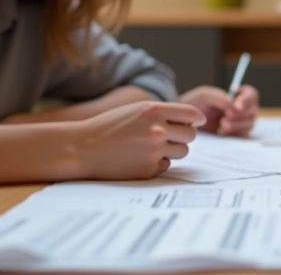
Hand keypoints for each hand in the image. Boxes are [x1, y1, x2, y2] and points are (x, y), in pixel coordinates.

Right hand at [72, 101, 205, 179]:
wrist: (83, 148)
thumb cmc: (109, 127)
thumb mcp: (135, 111)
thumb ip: (162, 113)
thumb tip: (192, 122)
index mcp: (153, 111)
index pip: (191, 113)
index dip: (196, 119)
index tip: (197, 122)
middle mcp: (157, 130)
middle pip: (190, 135)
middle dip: (183, 136)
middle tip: (167, 137)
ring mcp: (154, 151)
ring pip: (182, 152)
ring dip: (171, 150)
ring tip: (149, 147)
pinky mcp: (149, 170)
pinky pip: (166, 166)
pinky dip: (157, 163)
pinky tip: (138, 159)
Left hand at [179, 85, 259, 136]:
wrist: (187, 119)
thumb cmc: (196, 103)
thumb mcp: (205, 95)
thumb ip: (220, 97)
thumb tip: (234, 105)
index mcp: (237, 95)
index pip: (252, 95)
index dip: (247, 100)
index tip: (237, 105)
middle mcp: (243, 108)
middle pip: (253, 110)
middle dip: (240, 115)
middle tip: (224, 117)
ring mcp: (241, 122)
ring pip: (250, 124)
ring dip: (237, 125)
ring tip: (222, 124)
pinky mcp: (237, 134)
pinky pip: (244, 135)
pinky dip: (235, 134)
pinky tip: (223, 133)